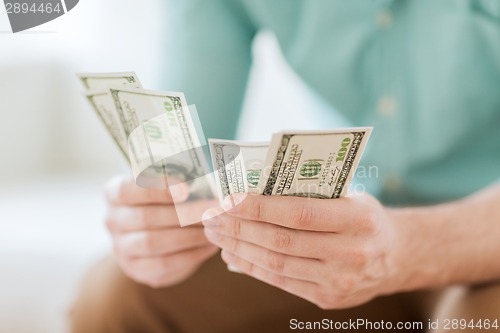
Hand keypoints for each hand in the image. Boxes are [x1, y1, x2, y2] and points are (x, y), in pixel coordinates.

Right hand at [105, 175, 218, 287]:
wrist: (158, 234)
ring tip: (212, 230)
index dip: (156, 188)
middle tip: (211, 211)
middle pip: (145, 217)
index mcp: (115, 192)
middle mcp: (113, 219)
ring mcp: (121, 246)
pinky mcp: (135, 268)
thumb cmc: (166, 201)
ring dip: (188, 236)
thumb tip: (206, 185)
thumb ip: (178, 183)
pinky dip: (190, 255)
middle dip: (183, 214)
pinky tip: (209, 246)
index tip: (185, 189)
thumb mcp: (166, 186)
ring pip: (153, 242)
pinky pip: (163, 264)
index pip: (127, 189)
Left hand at [202, 193, 403, 308]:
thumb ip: (308, 194)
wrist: (397, 256)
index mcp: (358, 218)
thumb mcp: (348, 195)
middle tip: (211, 216)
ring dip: (239, 248)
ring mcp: (340, 281)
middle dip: (239, 227)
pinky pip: (281, 282)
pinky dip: (253, 268)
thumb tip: (254, 193)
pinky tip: (233, 254)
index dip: (258, 206)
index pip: (298, 212)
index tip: (227, 198)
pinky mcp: (329, 299)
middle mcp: (351, 252)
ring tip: (216, 233)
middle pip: (281, 240)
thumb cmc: (364, 217)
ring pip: (277, 264)